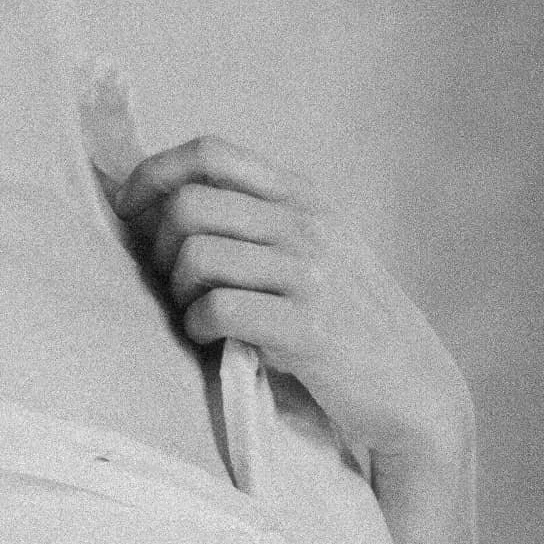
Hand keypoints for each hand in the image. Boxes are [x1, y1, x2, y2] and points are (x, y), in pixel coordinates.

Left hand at [115, 135, 471, 475]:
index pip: (210, 152)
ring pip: (196, 254)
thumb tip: (164, 207)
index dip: (154, 175)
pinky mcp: (309, 327)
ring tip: (197, 316)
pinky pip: (219, 308)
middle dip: (160, 247)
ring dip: (178, 293)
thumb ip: (259, 224)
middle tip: (174, 286)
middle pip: (189, 204)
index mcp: (304, 197)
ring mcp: (311, 273)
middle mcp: (308, 223)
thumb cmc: (347, 327)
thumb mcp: (314, 254)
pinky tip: (214, 342)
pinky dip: (199, 328)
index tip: (129, 211)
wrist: (414, 391)